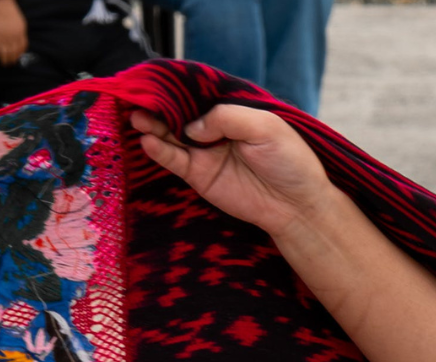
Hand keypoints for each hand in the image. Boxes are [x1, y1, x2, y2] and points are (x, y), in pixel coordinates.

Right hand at [0, 0, 27, 65]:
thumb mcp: (21, 24)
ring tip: (2, 63)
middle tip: (8, 64)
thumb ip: (21, 35)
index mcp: (20, 35)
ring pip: (3, 52)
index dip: (18, 56)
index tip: (16, 60)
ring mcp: (2, 36)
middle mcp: (12, 37)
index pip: (21, 49)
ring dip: (3, 59)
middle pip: (12, 52)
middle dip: (10, 60)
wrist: (0, 6)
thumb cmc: (11, 15)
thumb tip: (21, 48)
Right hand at [132, 106, 335, 238]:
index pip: (199, 94)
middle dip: (158, 106)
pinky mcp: (198, 175)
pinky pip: (173, 159)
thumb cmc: (290, 162)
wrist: (297, 205)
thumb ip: (227, 118)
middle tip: (139, 100)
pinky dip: (159, 150)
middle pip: (178, 113)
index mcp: (232, 111)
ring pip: (170, 134)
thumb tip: (192, 127)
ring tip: (138, 118)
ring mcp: (204, 152)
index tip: (156, 81)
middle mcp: (214, 129)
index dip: (178, 88)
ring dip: (152, 125)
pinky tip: (149, 141)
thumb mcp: (265, 127)